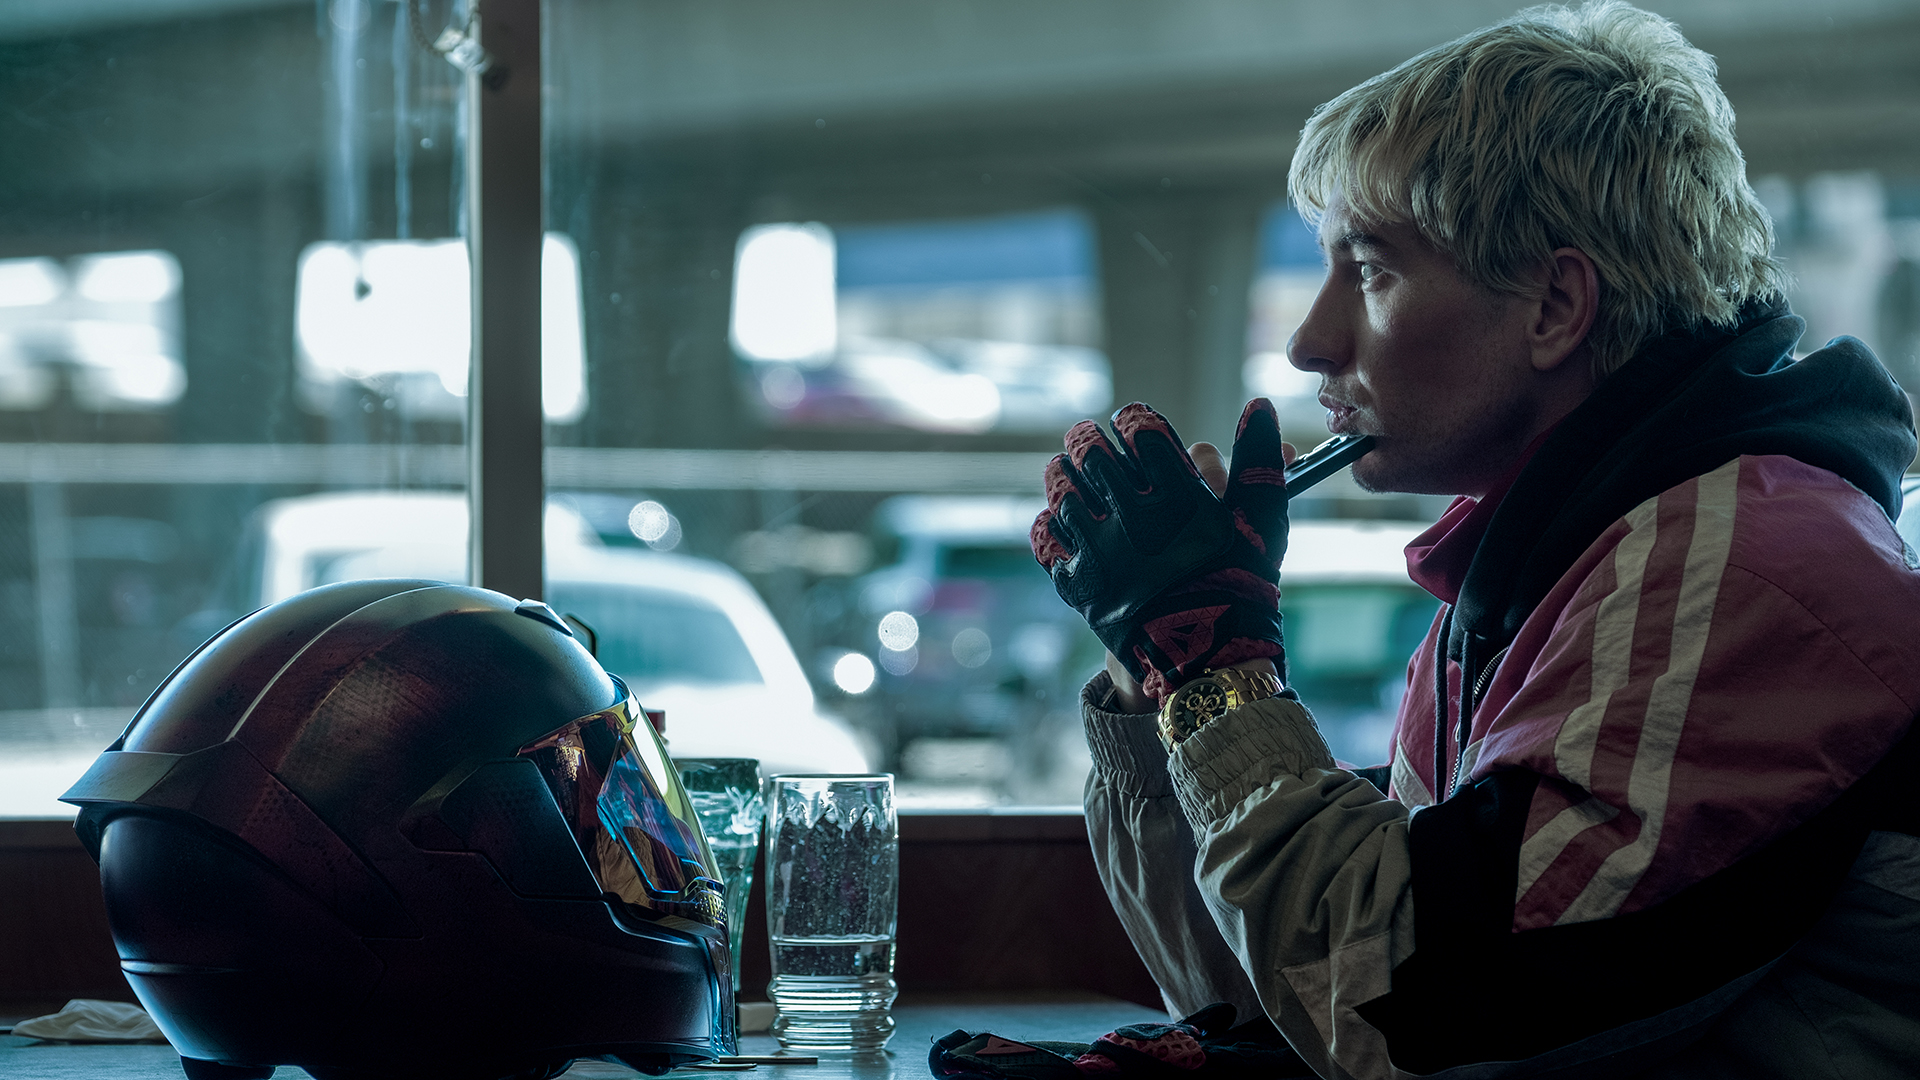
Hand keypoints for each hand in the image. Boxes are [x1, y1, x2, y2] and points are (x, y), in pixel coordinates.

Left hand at [1032, 400, 1294, 702]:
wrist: (1210, 662)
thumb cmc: (1241, 585)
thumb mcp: (1261, 521)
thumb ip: (1260, 461)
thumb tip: (1259, 405)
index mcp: (1178, 495)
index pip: (1141, 432)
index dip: (1135, 421)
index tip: (1134, 425)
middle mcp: (1134, 516)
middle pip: (1092, 453)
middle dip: (1088, 440)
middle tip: (1087, 439)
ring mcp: (1102, 551)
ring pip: (1063, 490)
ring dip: (1063, 474)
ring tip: (1066, 470)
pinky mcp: (1078, 584)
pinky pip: (1048, 540)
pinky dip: (1051, 524)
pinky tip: (1061, 520)